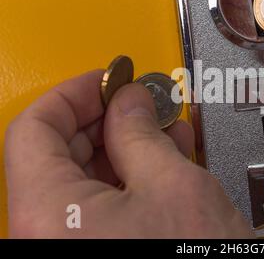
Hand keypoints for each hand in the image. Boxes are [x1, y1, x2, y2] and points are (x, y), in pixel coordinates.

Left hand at [5, 70, 252, 237]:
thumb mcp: (171, 185)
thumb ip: (140, 132)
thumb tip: (130, 101)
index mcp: (46, 214)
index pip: (35, 127)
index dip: (75, 93)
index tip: (107, 79)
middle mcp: (44, 235)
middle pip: (57, 152)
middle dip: (104, 119)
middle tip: (138, 101)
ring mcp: (67, 247)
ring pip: (82, 178)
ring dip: (122, 146)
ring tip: (159, 127)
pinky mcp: (92, 252)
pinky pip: (99, 204)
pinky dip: (129, 176)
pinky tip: (161, 158)